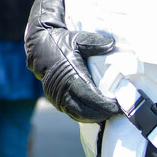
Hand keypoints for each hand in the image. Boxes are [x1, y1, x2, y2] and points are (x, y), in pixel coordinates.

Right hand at [24, 0, 117, 122]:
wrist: (38, 45)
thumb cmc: (60, 41)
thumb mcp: (78, 38)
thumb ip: (96, 42)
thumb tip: (112, 44)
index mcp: (71, 75)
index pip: (91, 98)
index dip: (106, 105)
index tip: (119, 106)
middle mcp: (62, 89)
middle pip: (86, 111)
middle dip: (103, 114)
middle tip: (118, 111)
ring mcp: (57, 95)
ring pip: (78, 114)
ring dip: (94, 117)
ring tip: (108, 114)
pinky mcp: (55, 99)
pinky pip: (71, 112)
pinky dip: (84, 115)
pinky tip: (95, 114)